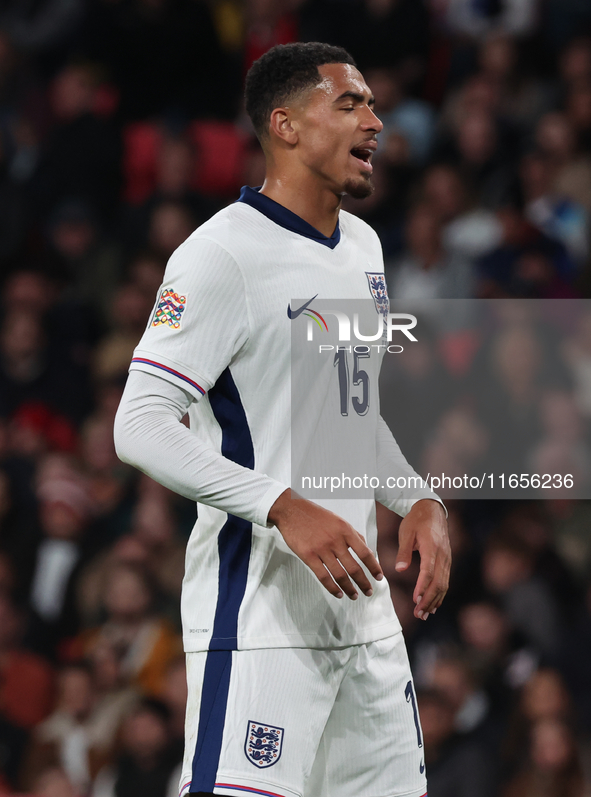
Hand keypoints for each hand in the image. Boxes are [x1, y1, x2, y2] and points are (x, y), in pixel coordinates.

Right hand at [268, 489, 383, 599]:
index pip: (365, 553)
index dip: (374, 567)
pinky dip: (332, 588)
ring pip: (340, 574)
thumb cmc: (316, 515)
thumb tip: (367, 550)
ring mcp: (321, 549)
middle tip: (369, 591)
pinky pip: (323, 576)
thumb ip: (353, 535)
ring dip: (349, 588)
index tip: (379, 577)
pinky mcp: (308, 556)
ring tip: (354, 596)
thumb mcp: (339, 520)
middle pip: (354, 567)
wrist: (292, 510)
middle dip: (364, 582)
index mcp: (345, 530)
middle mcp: (335, 540)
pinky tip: (338, 593)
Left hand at [395, 499, 449, 619]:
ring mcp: (447, 559)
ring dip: (434, 601)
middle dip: (428, 600)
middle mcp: (443, 555)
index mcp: (432, 548)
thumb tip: (399, 570)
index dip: (422, 588)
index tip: (415, 600)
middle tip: (419, 614)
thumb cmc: (417, 520)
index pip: (428, 572)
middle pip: (438, 583)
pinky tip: (433, 605)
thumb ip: (403, 551)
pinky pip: (445, 580)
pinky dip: (440, 594)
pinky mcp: (447, 561)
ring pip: (443, 584)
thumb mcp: (406, 532)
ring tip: (424, 614)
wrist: (432, 510)